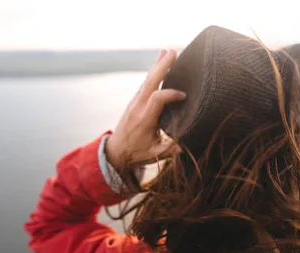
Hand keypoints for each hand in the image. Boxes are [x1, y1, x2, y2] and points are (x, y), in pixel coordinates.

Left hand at [105, 49, 185, 168]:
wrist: (116, 151)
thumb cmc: (136, 153)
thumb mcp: (153, 155)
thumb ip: (168, 151)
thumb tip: (183, 149)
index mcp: (144, 119)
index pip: (157, 99)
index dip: (171, 94)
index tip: (184, 96)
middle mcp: (138, 107)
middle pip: (150, 82)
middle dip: (162, 66)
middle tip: (173, 52)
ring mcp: (135, 102)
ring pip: (147, 79)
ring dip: (158, 65)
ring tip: (168, 51)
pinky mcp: (135, 101)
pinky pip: (145, 83)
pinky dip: (154, 72)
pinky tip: (160, 62)